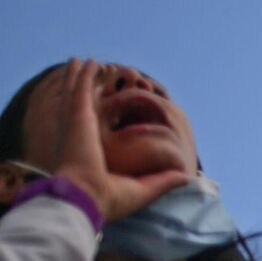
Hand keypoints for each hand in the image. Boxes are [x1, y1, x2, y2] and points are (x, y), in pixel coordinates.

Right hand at [44, 59, 189, 221]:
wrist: (86, 198)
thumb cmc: (109, 199)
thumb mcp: (144, 188)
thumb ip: (163, 180)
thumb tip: (185, 177)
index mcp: (94, 152)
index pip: (100, 129)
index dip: (106, 116)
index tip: (114, 107)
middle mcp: (82, 136)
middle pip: (85, 106)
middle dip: (89, 90)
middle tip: (93, 75)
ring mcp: (77, 124)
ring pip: (79, 93)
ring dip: (83, 77)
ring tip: (87, 62)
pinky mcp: (77, 115)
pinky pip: (80, 88)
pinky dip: (82, 74)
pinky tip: (87, 61)